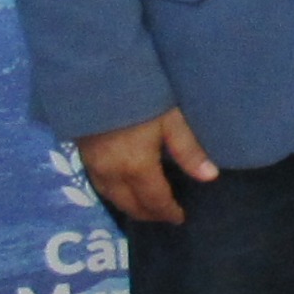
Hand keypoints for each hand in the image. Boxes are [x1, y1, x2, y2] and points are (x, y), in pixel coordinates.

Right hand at [77, 106, 215, 225]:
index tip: (179, 218)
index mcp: (136, 167)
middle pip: (129, 204)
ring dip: (129, 205)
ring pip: (111, 197)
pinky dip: (113, 193)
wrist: (95, 75)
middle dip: (148, 214)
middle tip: (163, 216)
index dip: (167, 212)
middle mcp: (112, 172)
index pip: (154, 200)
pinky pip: (98, 184)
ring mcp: (93, 164)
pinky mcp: (83, 152)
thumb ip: (188, 149)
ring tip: (145, 206)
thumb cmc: (139, 94)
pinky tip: (121, 188)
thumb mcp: (171, 118)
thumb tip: (210, 177)